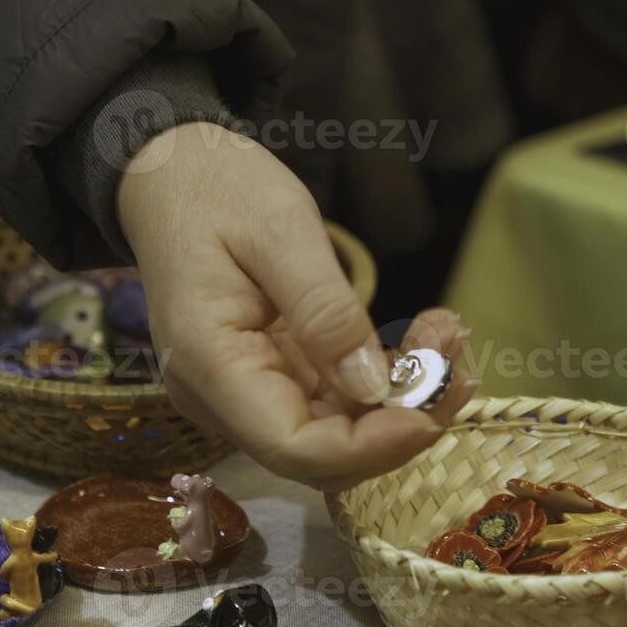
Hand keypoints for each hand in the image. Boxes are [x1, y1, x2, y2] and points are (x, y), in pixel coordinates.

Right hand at [117, 122, 476, 492]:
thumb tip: (372, 387)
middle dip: (398, 424)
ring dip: (401, 401)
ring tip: (446, 336)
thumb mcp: (280, 228)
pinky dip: (382, 381)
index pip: (293, 447)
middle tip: (457, 363)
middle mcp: (220, 397)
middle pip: (320, 455)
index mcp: (210, 364)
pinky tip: (422, 341)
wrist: (170, 172)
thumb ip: (324, 310)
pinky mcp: (267, 378)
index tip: (432, 409)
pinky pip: (332, 403)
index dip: (370, 446)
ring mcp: (242, 393)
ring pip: (335, 435)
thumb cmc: (215, 187)